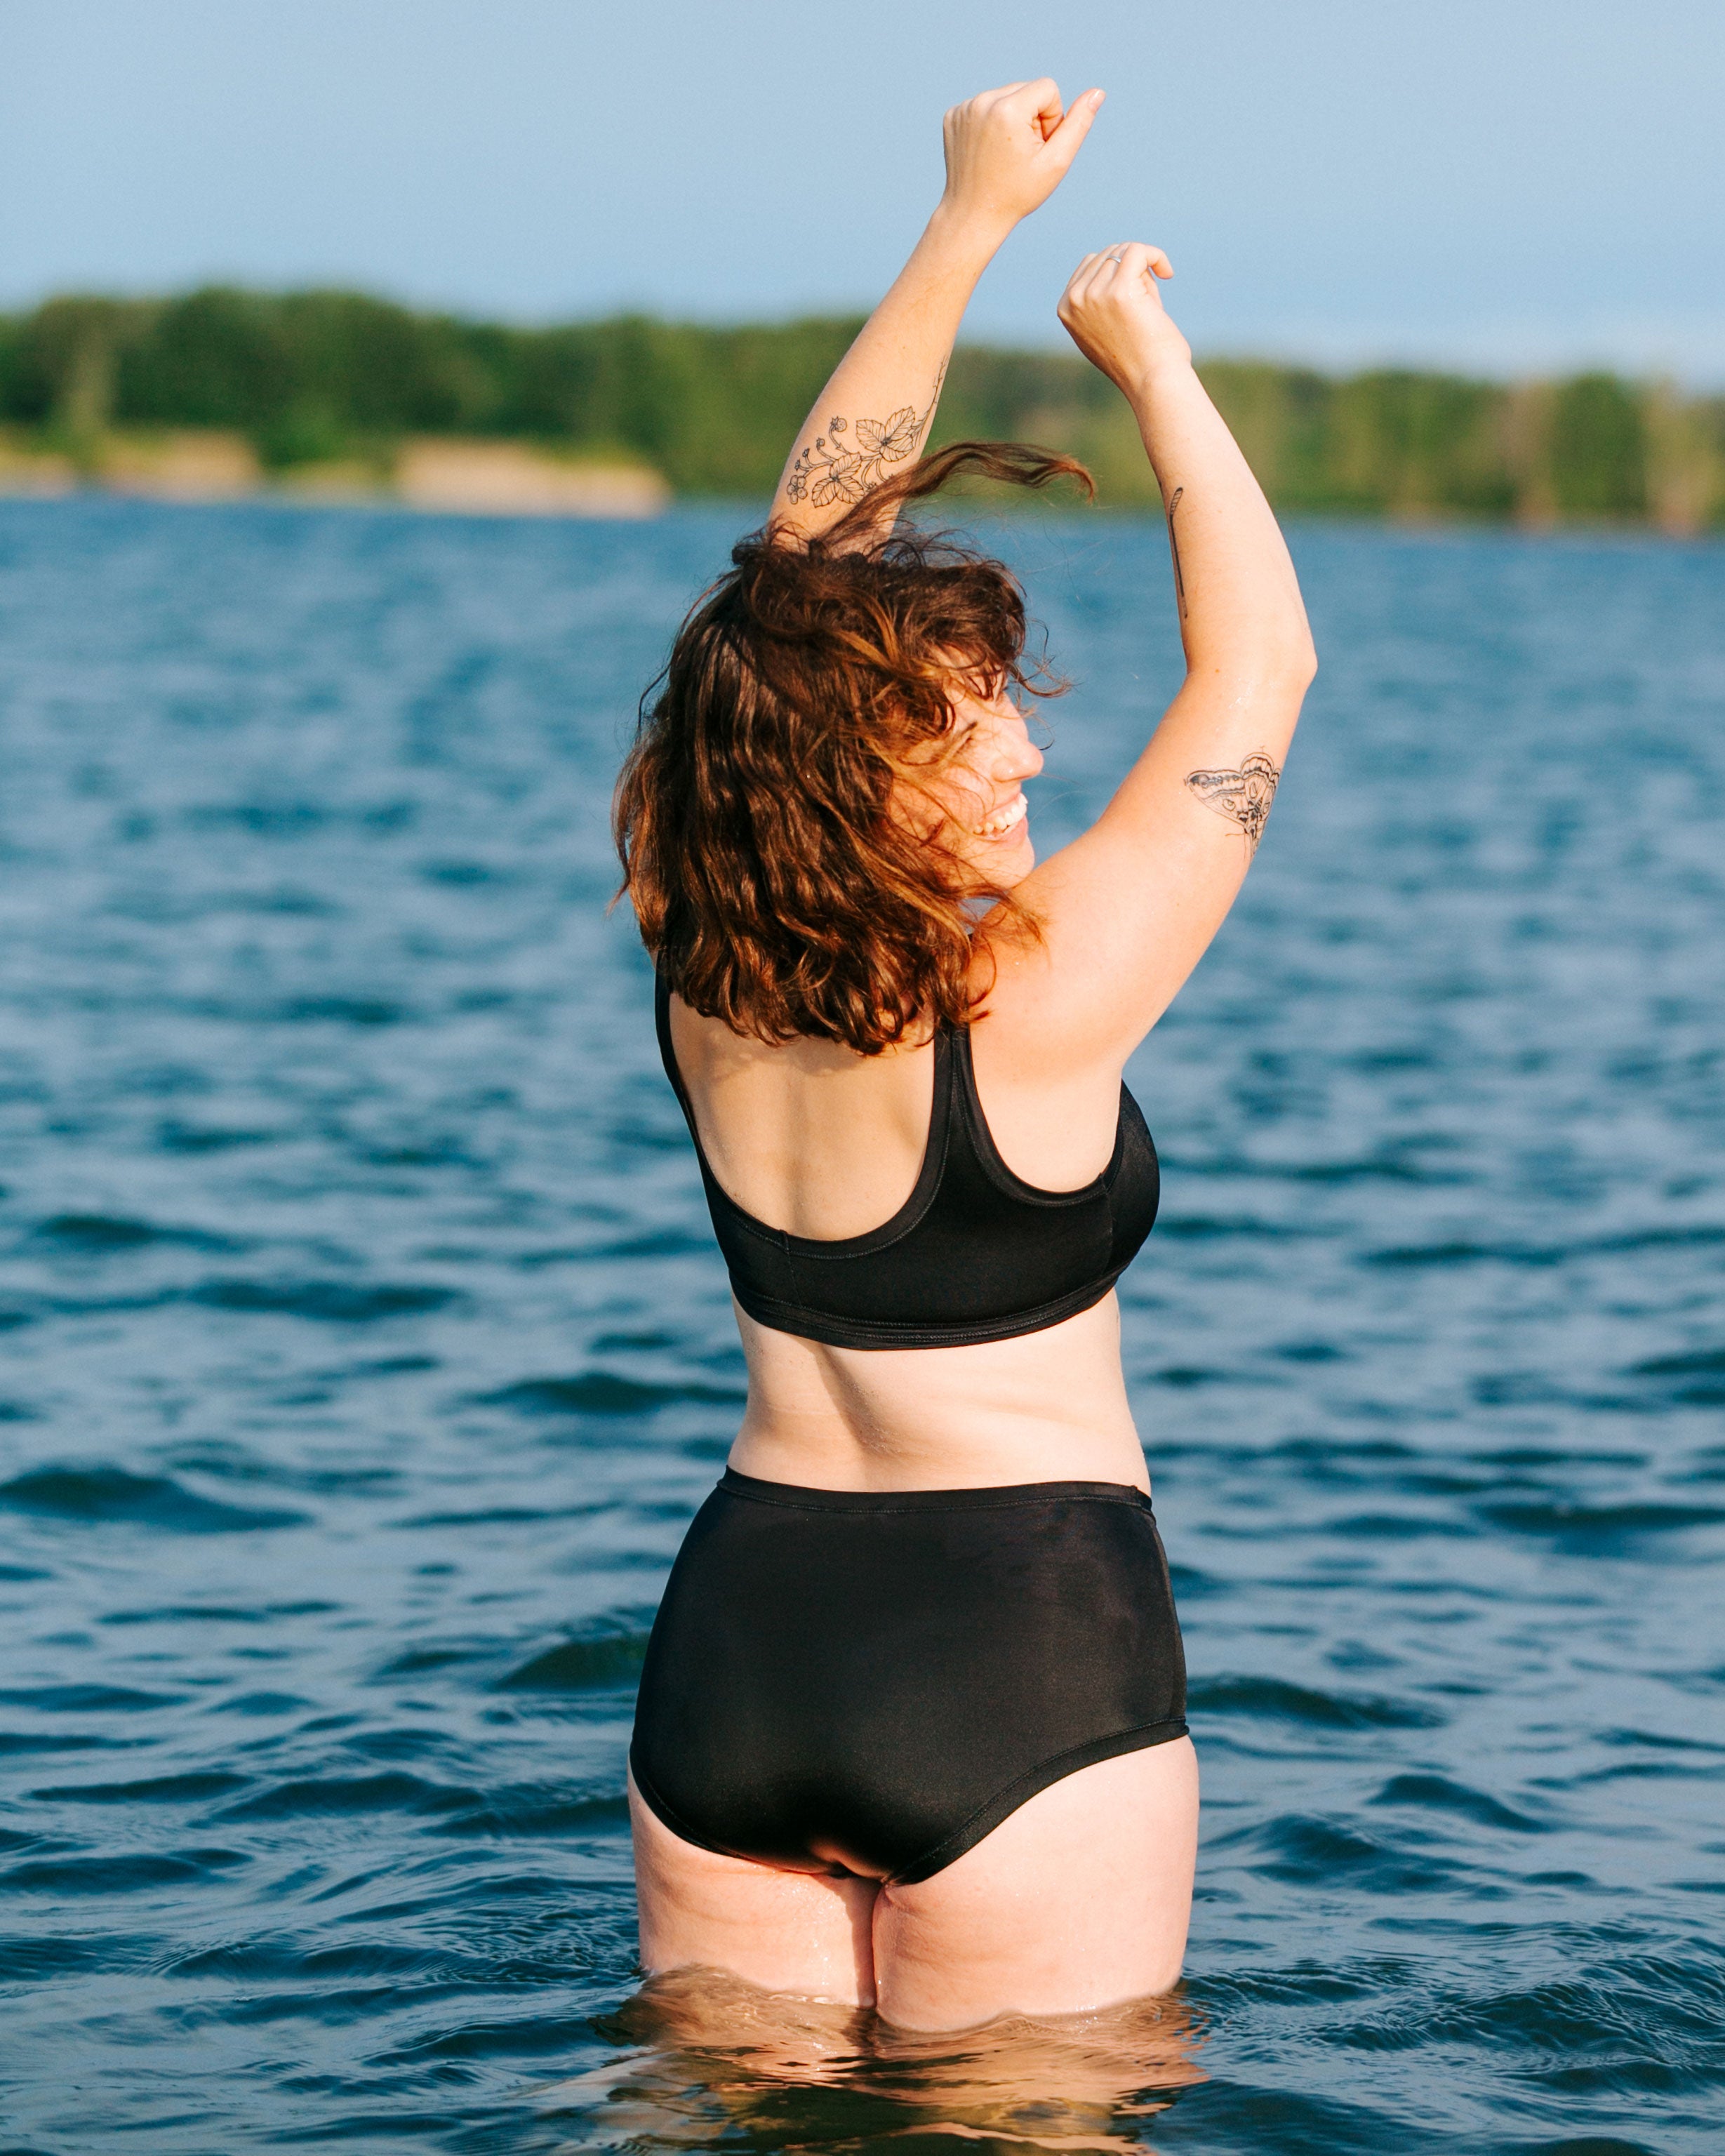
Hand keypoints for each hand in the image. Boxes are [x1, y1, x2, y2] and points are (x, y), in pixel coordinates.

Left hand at [939, 80, 1102, 235]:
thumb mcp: (1056, 162)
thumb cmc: (1017, 194)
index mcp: (1008, 109)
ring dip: (1012, 119)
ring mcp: (964, 108)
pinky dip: (991, 123)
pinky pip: (985, 105)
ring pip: (1006, 96)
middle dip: (1031, 117)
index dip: (1051, 118)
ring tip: (1005, 152)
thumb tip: (1097, 92)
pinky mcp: (953, 115)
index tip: (1038, 146)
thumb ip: (1078, 124)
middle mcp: (982, 101)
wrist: (973, 216)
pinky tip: (988, 149)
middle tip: (1021, 153)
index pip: (1048, 88)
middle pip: (1026, 89)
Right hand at [1058, 242, 1189, 394]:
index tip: (1138, 288)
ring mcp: (1095, 294)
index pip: (1090, 263)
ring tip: (1152, 302)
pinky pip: (1138, 251)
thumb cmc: (1136, 360)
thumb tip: (1116, 256)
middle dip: (1132, 270)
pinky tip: (1168, 273)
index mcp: (1065, 308)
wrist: (1151, 382)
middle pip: (1108, 254)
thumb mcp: (1105, 327)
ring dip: (1145, 270)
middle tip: (1147, 301)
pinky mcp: (1120, 291)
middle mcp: (1075, 300)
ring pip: (1124, 252)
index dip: (1118, 269)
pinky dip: (1156, 256)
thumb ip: (1101, 296)